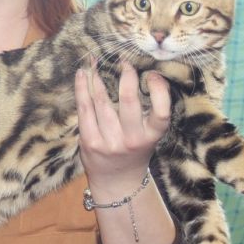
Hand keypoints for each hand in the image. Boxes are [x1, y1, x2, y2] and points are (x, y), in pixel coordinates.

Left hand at [74, 61, 170, 195]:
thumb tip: (137, 73)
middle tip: (122, 61)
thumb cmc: (134, 151)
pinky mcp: (89, 141)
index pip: (162, 112)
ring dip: (97, 77)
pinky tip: (82, 75)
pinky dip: (82, 89)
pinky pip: (84, 109)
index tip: (152, 74)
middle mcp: (132, 140)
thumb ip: (145, 112)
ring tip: (94, 61)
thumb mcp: (148, 135)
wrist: (117, 182)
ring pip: (102, 101)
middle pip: (129, 101)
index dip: (159, 90)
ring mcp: (109, 141)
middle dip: (125, 76)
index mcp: (151, 136)